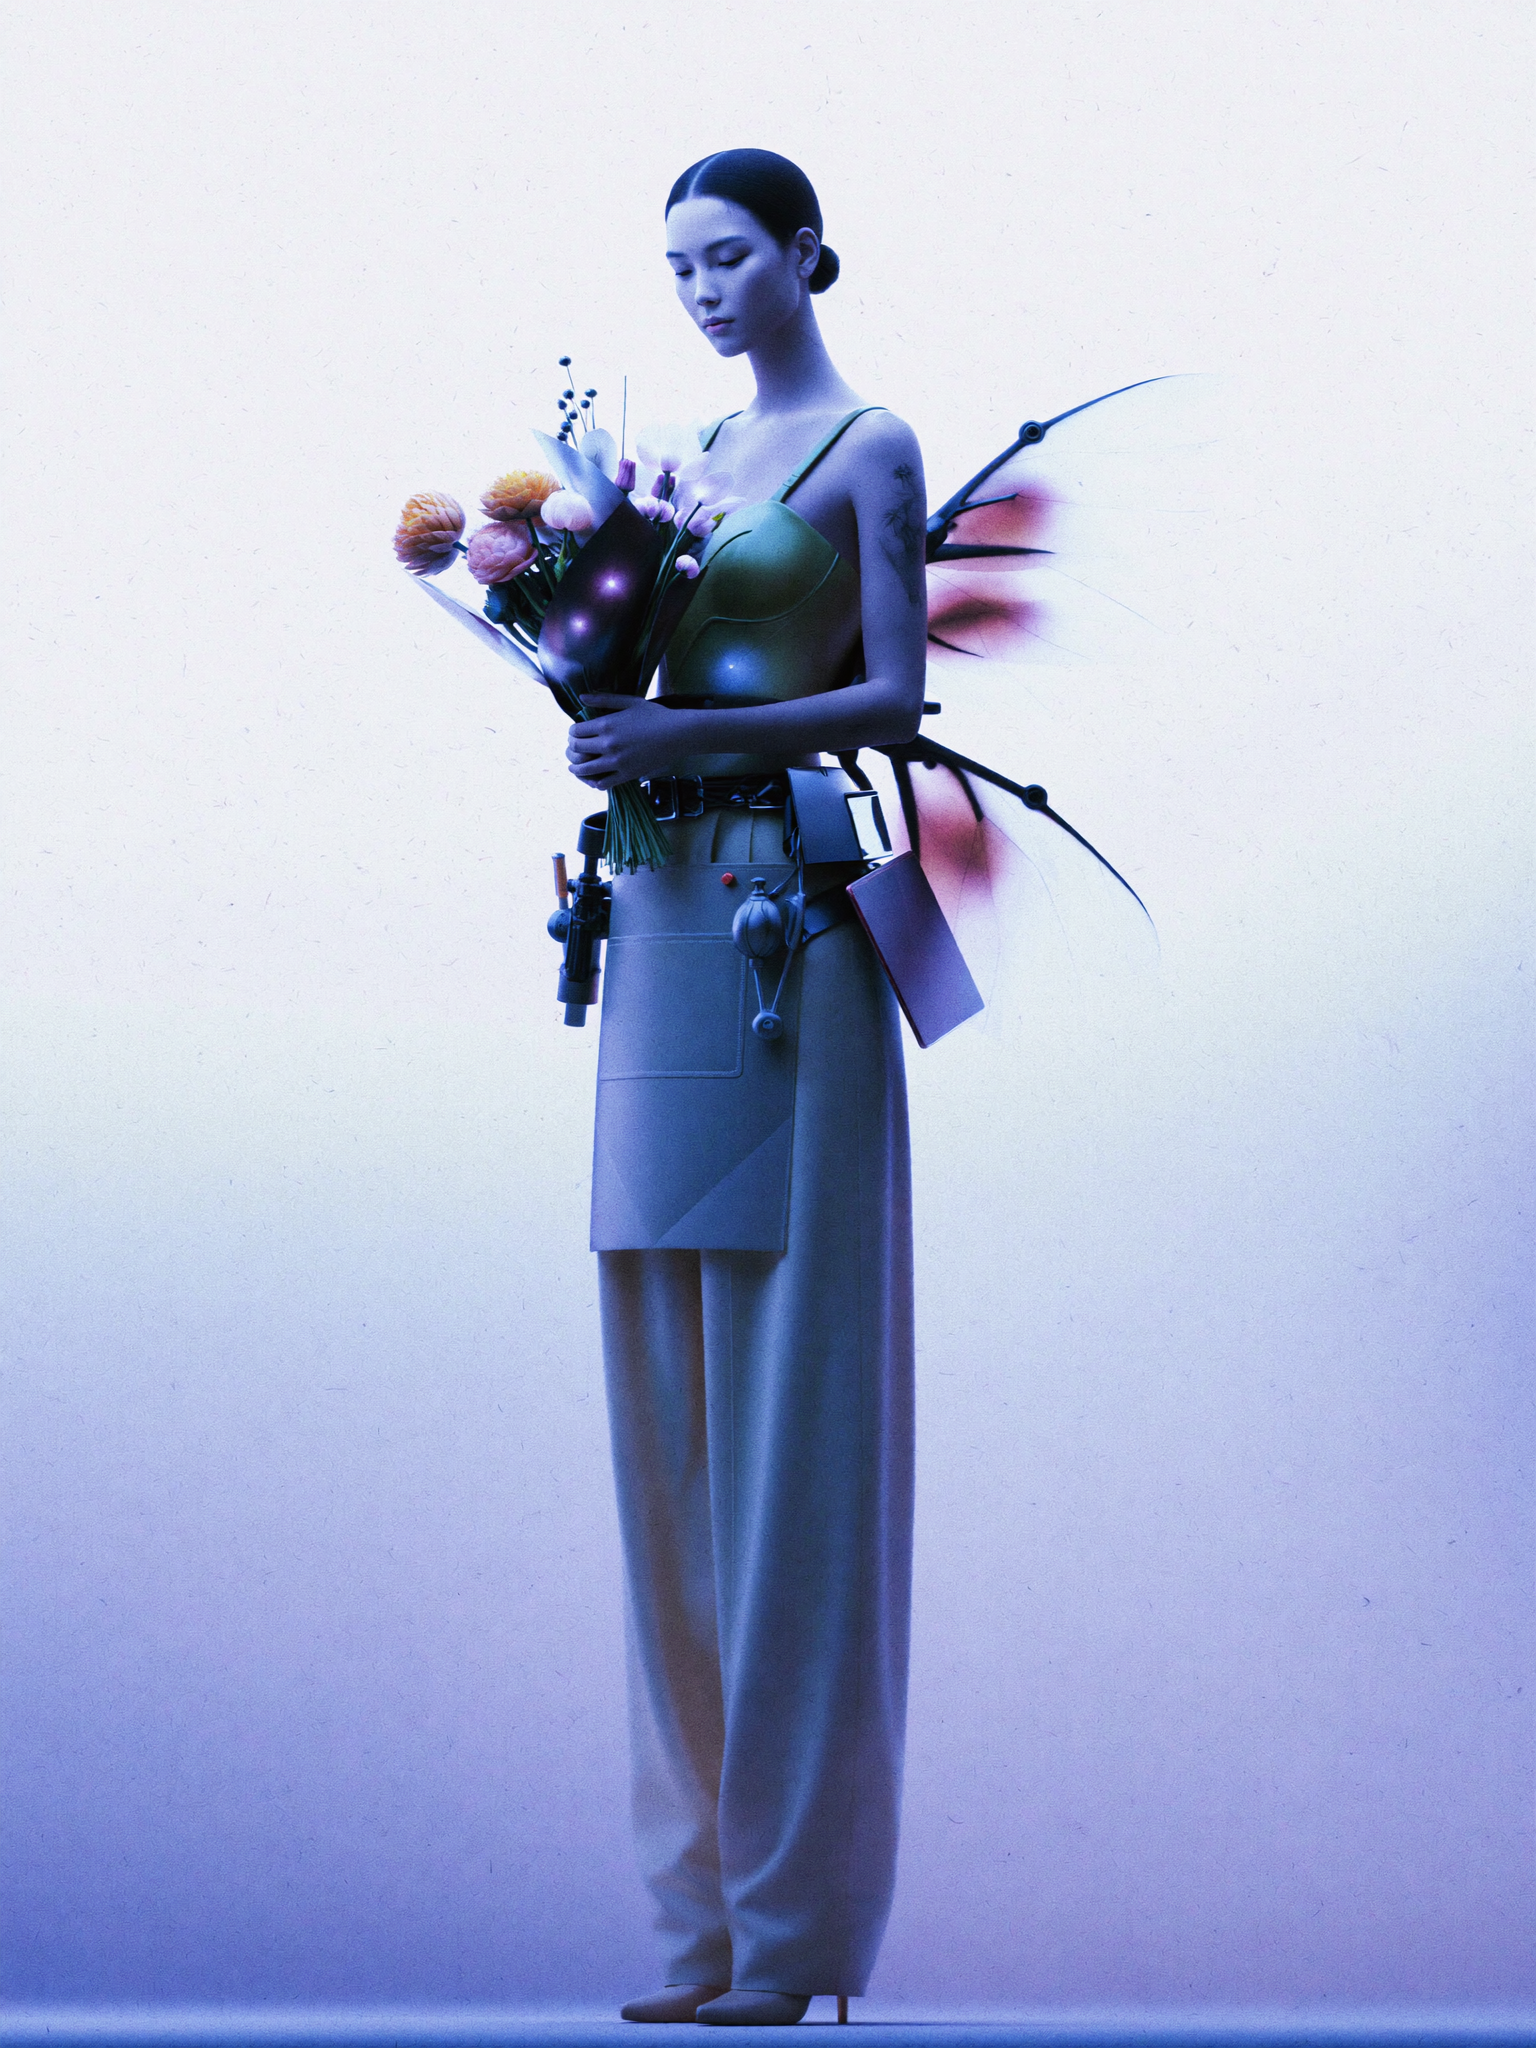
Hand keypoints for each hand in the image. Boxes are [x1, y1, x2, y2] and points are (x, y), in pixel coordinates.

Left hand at [566, 695, 691, 787]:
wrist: (677, 734)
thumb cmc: (655, 715)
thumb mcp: (629, 702)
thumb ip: (604, 699)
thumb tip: (581, 697)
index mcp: (606, 725)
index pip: (575, 732)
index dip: (572, 732)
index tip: (575, 733)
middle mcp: (608, 745)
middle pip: (576, 749)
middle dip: (571, 748)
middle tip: (573, 749)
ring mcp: (617, 762)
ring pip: (585, 770)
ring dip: (575, 768)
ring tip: (574, 767)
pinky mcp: (627, 775)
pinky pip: (603, 784)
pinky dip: (594, 782)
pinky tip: (593, 779)